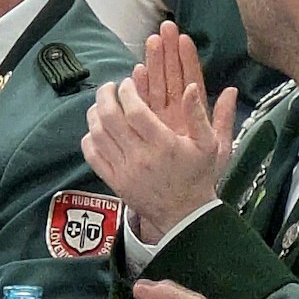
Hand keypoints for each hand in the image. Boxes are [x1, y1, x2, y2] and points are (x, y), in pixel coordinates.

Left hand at [81, 22, 236, 241]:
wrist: (185, 214)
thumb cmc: (197, 175)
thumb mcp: (208, 144)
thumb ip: (198, 114)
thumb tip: (191, 86)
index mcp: (163, 144)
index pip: (134, 111)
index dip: (126, 92)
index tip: (126, 83)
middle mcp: (140, 156)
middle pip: (110, 118)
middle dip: (105, 96)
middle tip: (109, 87)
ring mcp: (124, 170)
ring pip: (97, 135)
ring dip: (95, 114)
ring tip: (101, 104)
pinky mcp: (114, 182)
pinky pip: (92, 156)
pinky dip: (89, 138)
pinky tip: (96, 129)